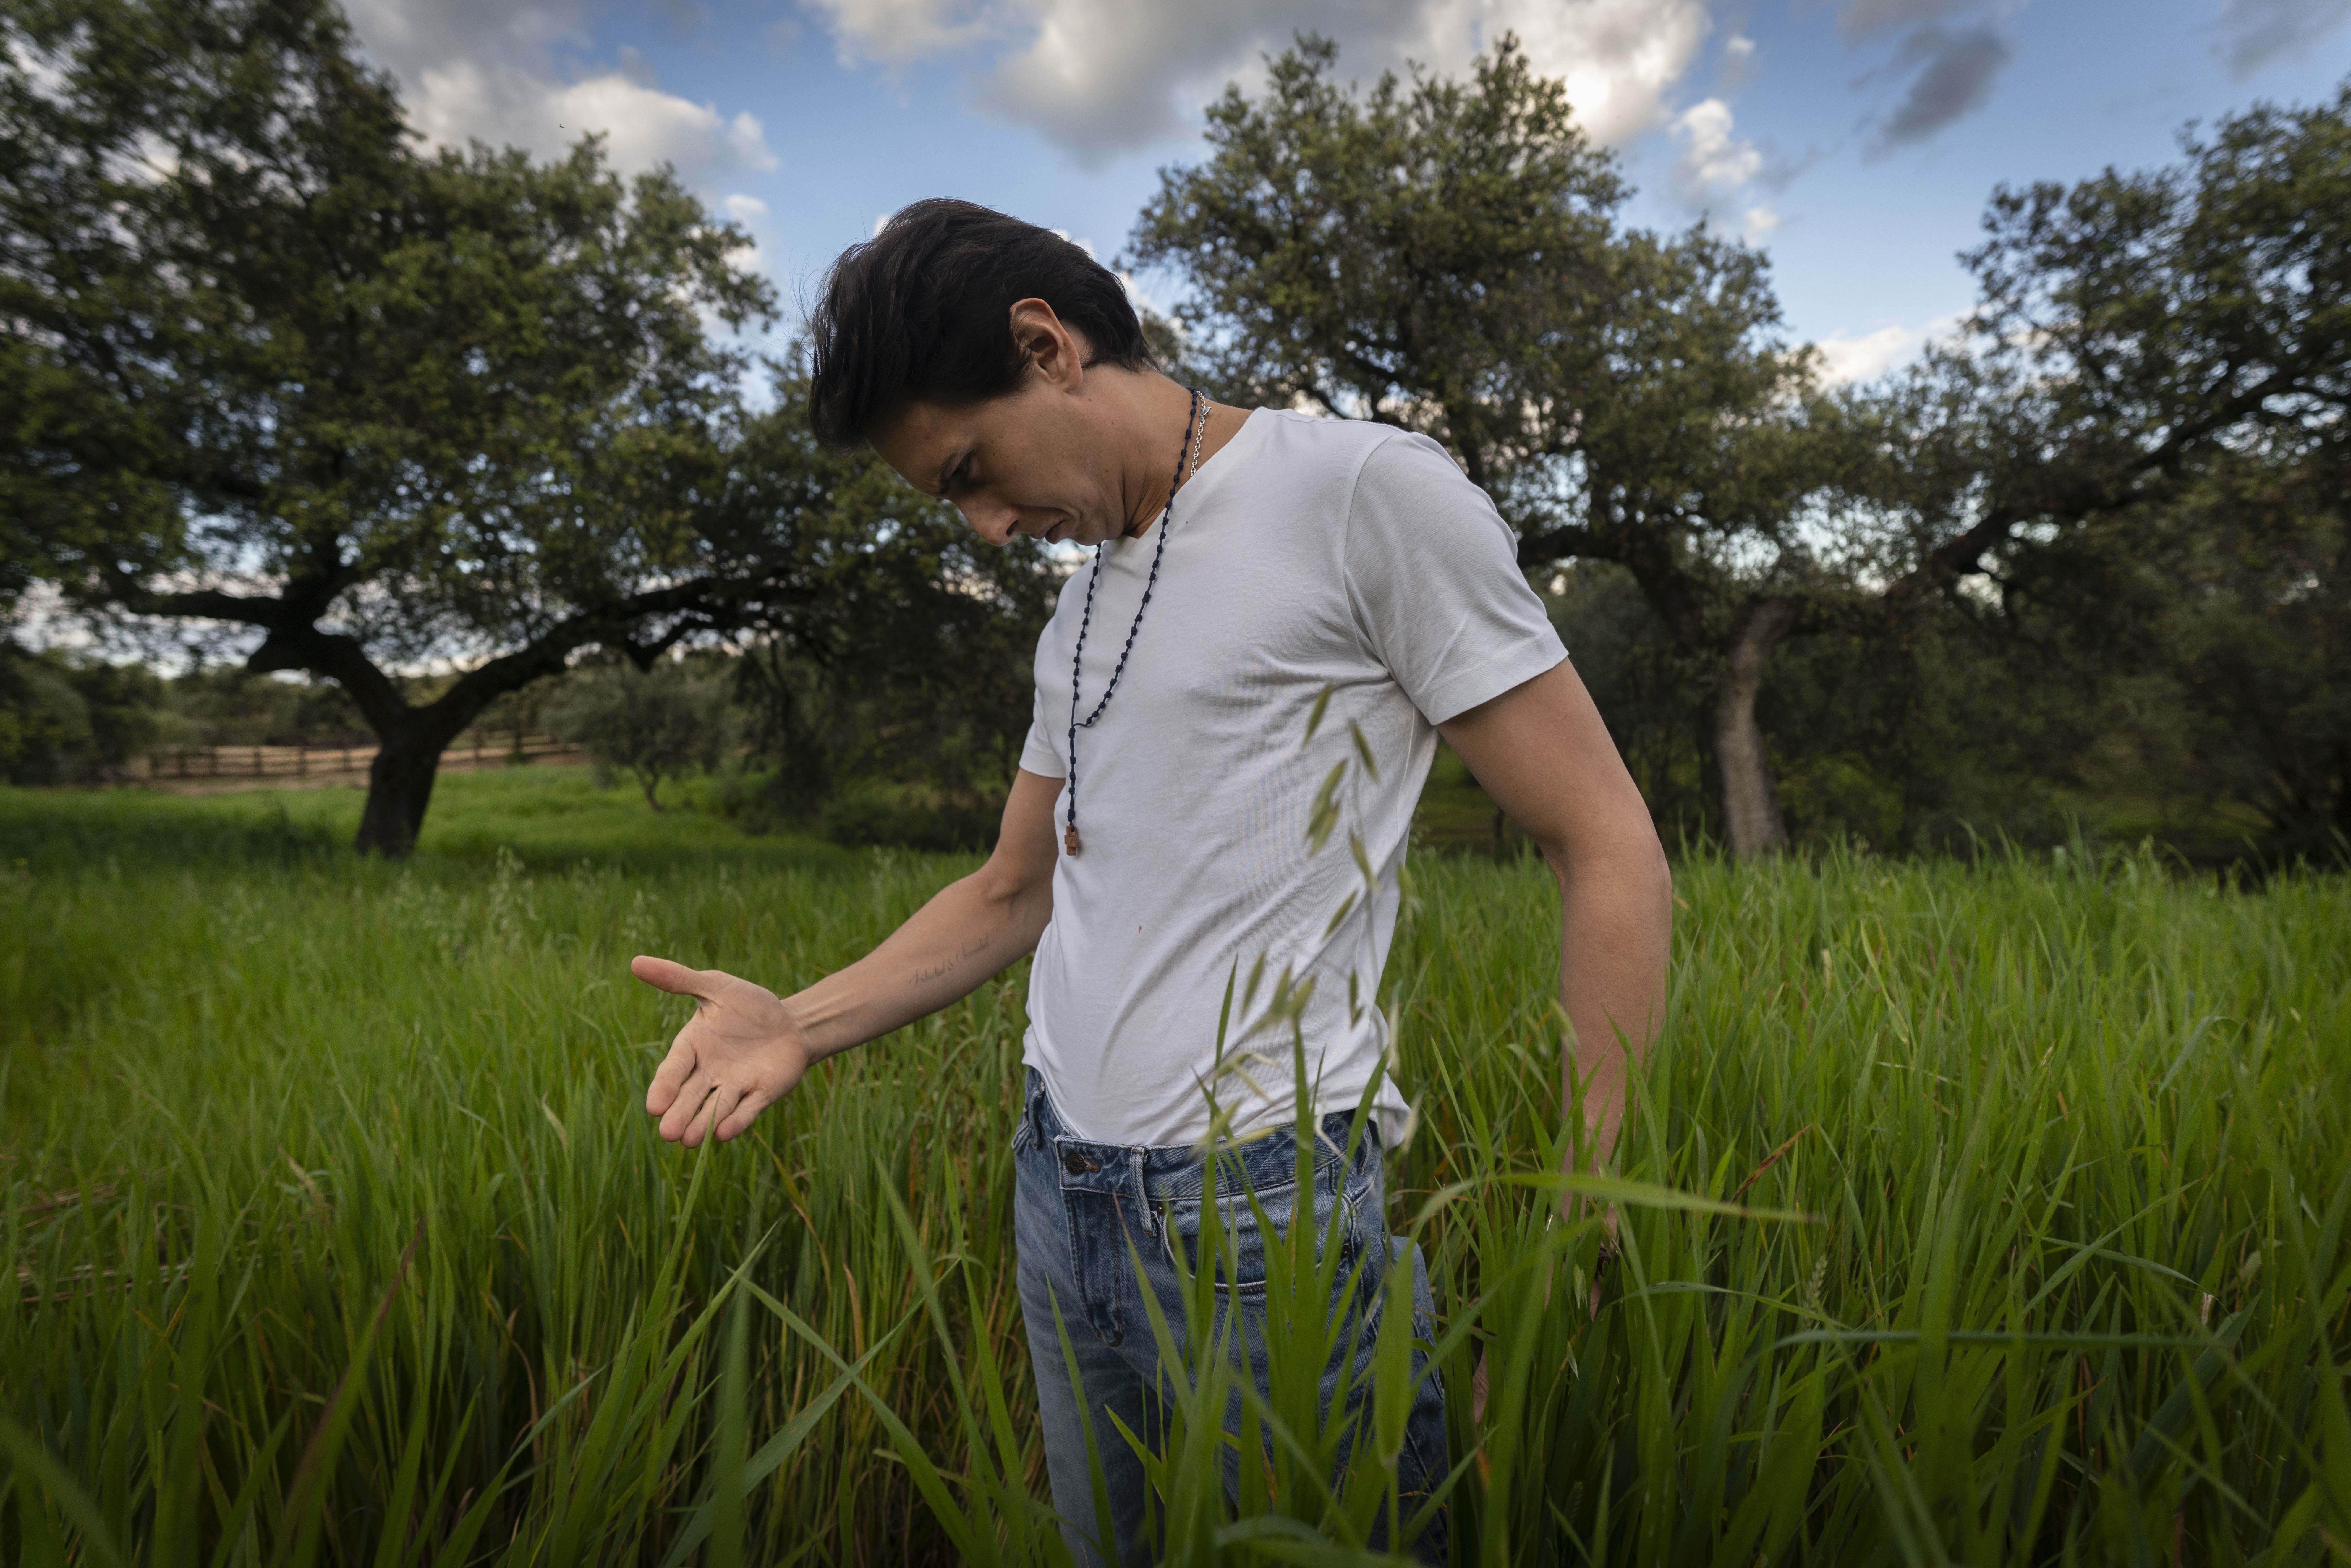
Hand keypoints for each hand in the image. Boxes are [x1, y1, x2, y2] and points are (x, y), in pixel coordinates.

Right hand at [632, 955, 810, 1145]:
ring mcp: (735, 1086)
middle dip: (680, 1114)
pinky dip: (737, 1121)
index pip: (674, 1069)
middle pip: (690, 1096)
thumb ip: (679, 979)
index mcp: (693, 1047)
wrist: (790, 1022)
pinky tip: (725, 1132)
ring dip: (703, 1124)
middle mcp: (709, 1073)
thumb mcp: (716, 987)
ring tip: (690, 1140)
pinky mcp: (761, 1093)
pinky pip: (747, 1110)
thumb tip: (635, 962)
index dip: (664, 1086)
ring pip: (715, 1108)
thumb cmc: (749, 1005)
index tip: (654, 1106)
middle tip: (668, 1133)